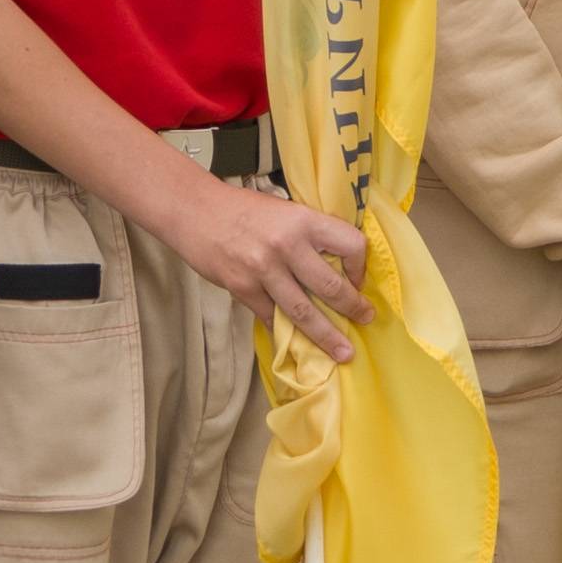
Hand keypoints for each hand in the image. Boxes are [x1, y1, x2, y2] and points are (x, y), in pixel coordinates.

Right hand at [154, 170, 371, 363]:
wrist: (196, 210)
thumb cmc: (243, 209)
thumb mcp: (285, 211)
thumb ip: (308, 234)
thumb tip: (336, 266)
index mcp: (304, 220)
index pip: (351, 245)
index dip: (360, 266)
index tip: (358, 279)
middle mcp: (288, 245)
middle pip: (331, 286)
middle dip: (353, 309)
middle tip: (365, 320)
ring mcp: (264, 270)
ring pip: (304, 312)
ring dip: (326, 336)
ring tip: (343, 353)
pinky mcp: (243, 288)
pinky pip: (271, 318)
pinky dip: (286, 334)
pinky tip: (298, 347)